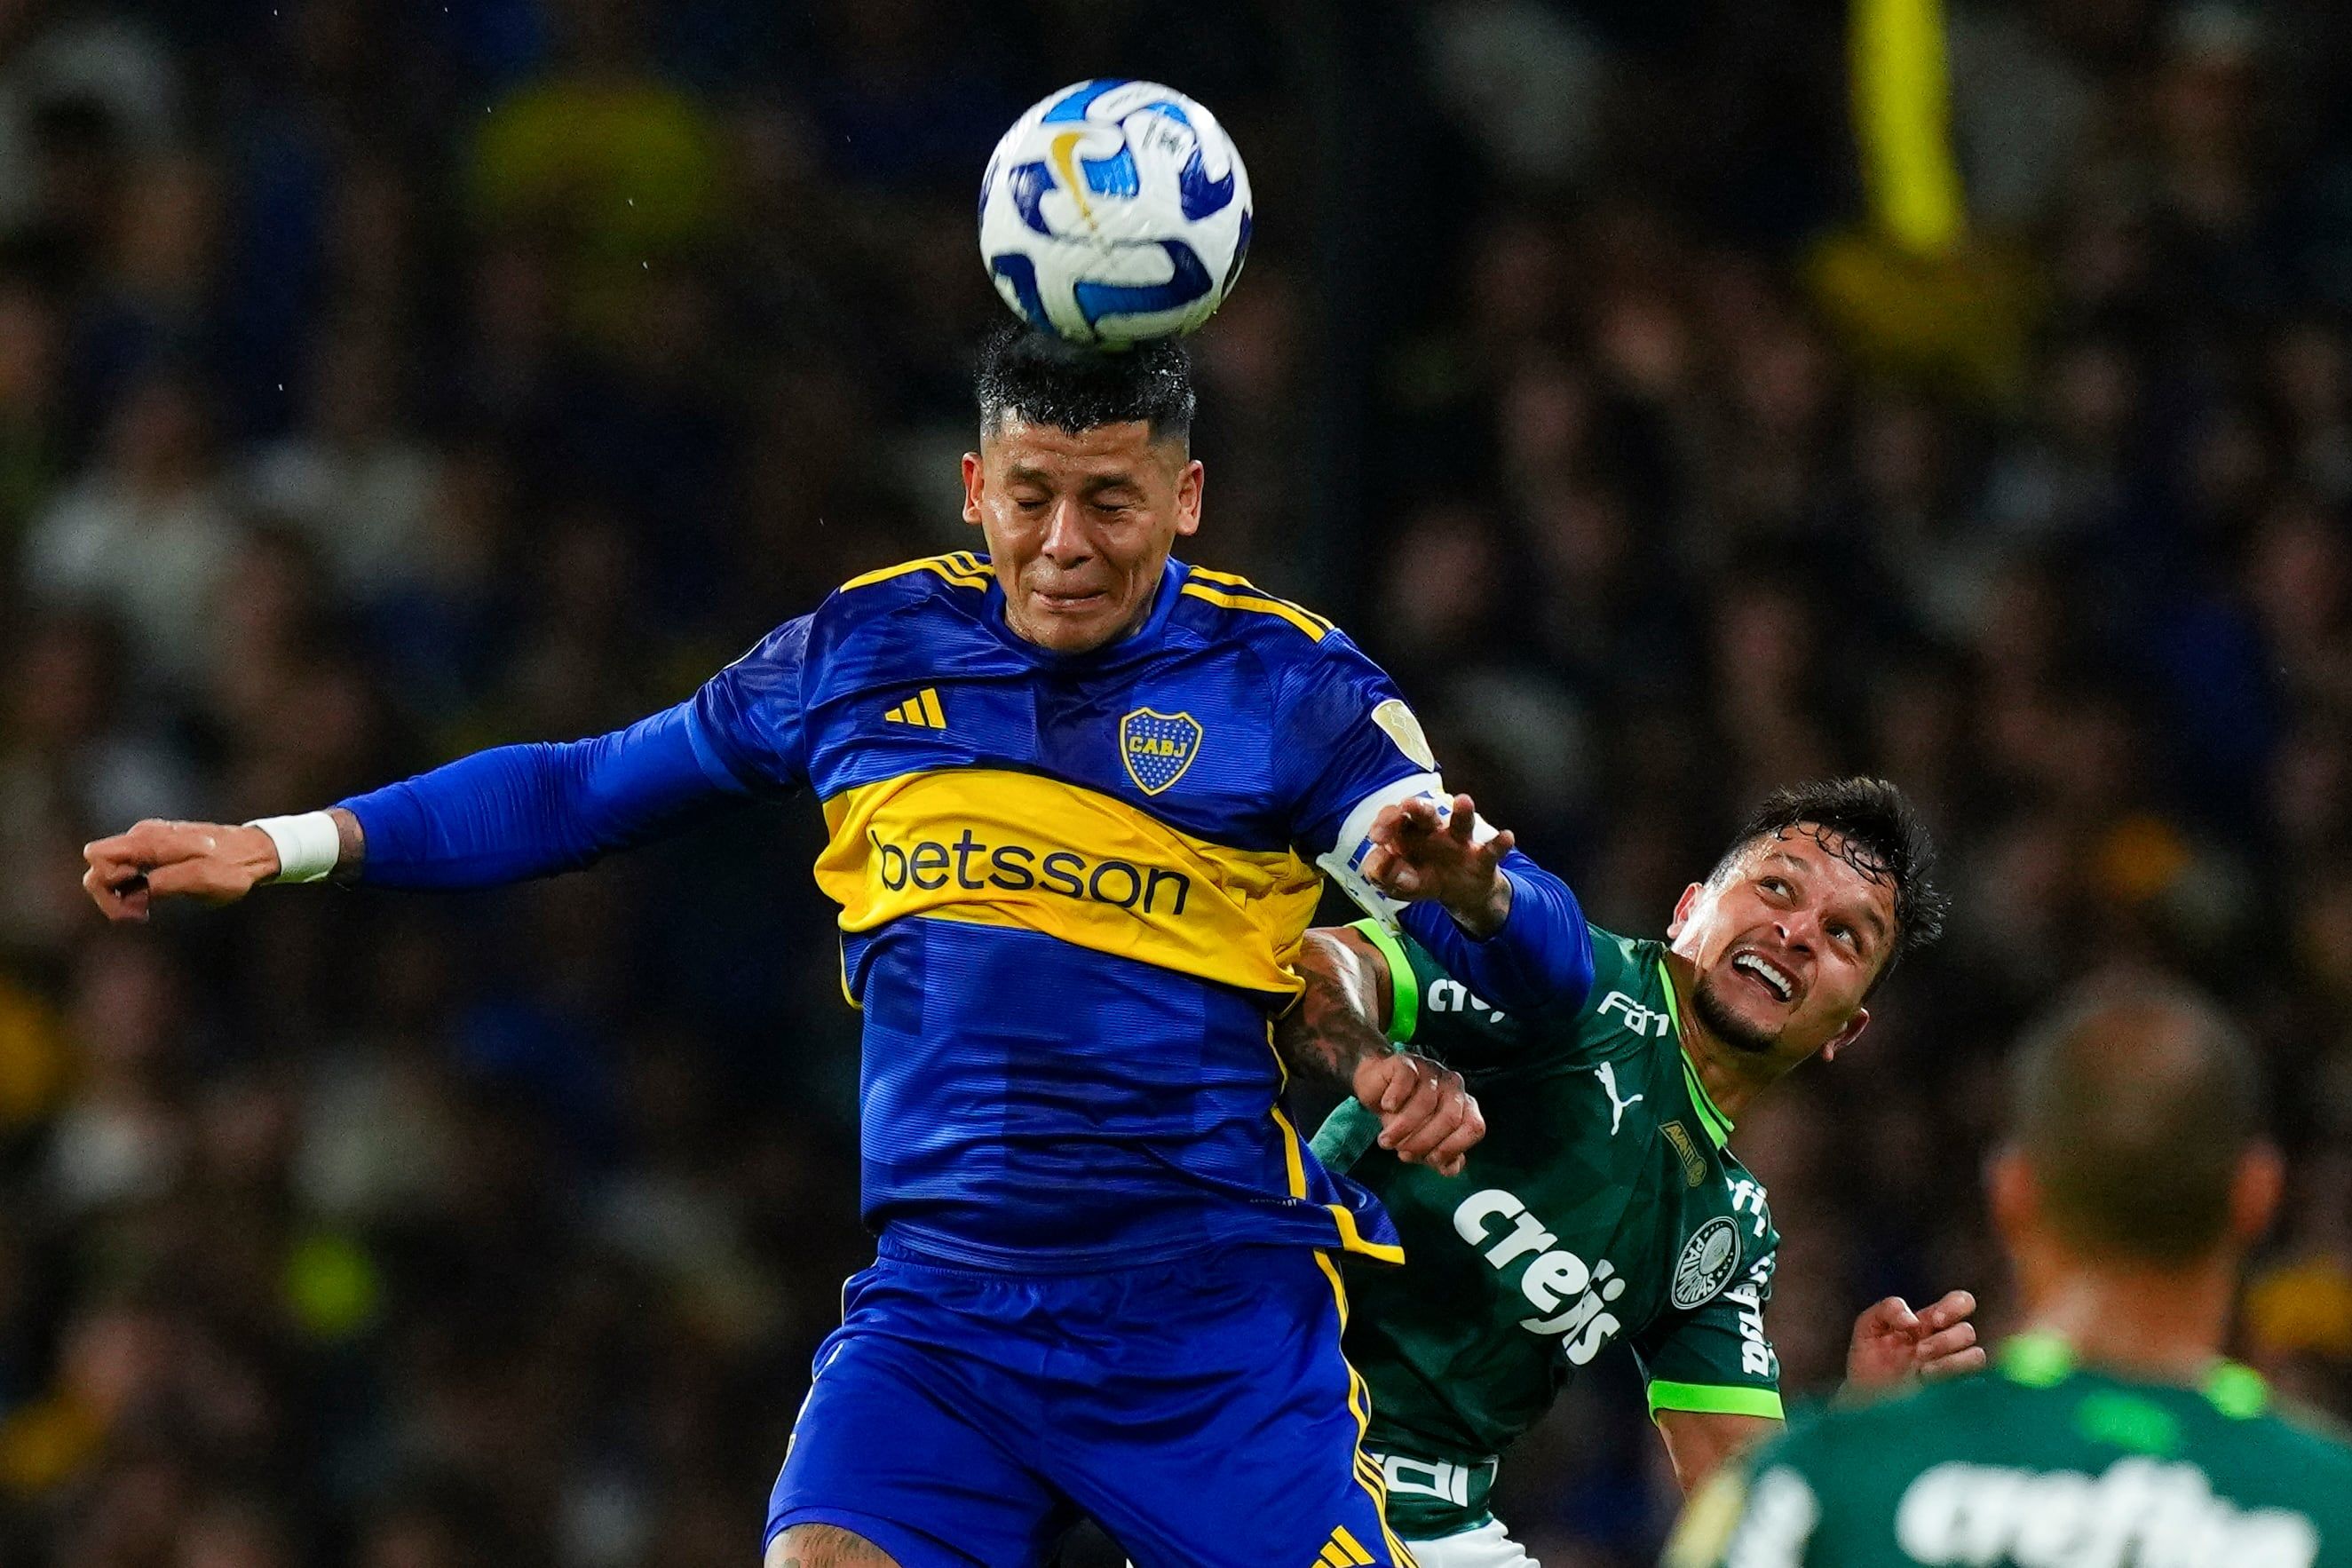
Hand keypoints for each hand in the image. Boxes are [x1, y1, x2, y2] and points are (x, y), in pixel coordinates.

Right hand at [82, 820, 281, 922]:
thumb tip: (135, 892)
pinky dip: (130, 890)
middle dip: (108, 893)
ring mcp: (147, 843)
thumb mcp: (203, 879)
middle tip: (140, 913)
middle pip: (97, 865)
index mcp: (151, 840)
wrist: (255, 853)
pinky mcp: (153, 853)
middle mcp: (142, 837)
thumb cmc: (232, 867)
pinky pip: (125, 871)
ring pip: (108, 870)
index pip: (97, 856)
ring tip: (145, 910)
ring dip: (119, 895)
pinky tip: (148, 902)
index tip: (138, 902)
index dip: (106, 883)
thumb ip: (166, 882)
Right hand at [1352, 1050, 1482, 1175]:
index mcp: (1463, 1105)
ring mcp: (1431, 1072)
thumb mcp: (1420, 1140)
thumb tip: (1450, 1167)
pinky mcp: (1407, 1063)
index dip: (1453, 1148)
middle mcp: (1453, 1086)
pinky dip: (1395, 1098)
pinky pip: (1406, 1081)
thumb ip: (1439, 1156)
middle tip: (1402, 1153)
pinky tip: (1387, 1107)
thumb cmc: (1402, 1114)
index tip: (1429, 1160)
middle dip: (1424, 1142)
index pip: (1474, 1127)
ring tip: (1386, 1141)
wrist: (1374, 1087)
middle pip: (1450, 1118)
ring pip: (1425, 1102)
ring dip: (1402, 1127)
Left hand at [1360, 793, 1517, 935]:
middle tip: (1409, 805)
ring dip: (1463, 812)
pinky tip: (1506, 837)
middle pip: (1424, 813)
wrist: (1461, 895)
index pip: (1395, 820)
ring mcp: (1460, 842)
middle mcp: (1434, 832)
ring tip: (1464, 801)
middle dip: (1417, 807)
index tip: (1376, 836)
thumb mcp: (1399, 884)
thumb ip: (1383, 874)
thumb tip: (1377, 860)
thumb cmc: (1425, 880)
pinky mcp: (1482, 858)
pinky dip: (1500, 843)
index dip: (1385, 823)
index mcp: (1408, 835)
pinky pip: (1492, 850)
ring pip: (1461, 823)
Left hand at [1844, 1290, 1984, 1394]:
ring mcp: (1949, 1368)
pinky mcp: (1951, 1392)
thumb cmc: (1868, 1357)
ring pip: (1976, 1356)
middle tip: (1919, 1351)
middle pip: (1967, 1332)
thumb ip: (1889, 1308)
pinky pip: (1973, 1384)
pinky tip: (1928, 1384)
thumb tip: (1913, 1320)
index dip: (1956, 1306)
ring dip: (1952, 1362)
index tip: (1935, 1320)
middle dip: (1944, 1340)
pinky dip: (1954, 1381)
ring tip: (1922, 1370)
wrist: (1863, 1396)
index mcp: (1929, 1322)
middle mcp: (1944, 1343)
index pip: (1961, 1302)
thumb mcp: (1869, 1324)